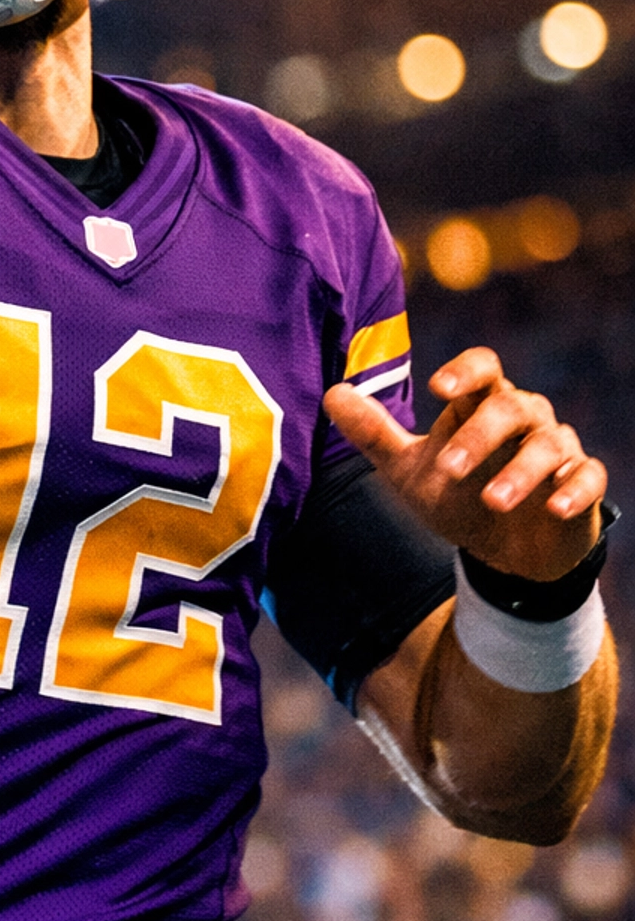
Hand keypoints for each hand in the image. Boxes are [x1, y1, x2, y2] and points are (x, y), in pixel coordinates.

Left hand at [325, 346, 605, 583]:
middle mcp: (525, 419)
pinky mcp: (582, 487)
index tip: (438, 388)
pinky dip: (573, 490)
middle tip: (450, 469)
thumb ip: (374, 434)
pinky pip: (588, 478)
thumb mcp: (409, 470)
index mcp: (483, 405)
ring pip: (548, 445)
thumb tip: (331, 393)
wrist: (504, 552)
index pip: (482, 368)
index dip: (464, 371)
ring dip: (521, 471)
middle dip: (480, 436)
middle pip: (511, 407)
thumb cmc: (458, 497)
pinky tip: (554, 508)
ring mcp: (557, 452)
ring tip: (494, 501)